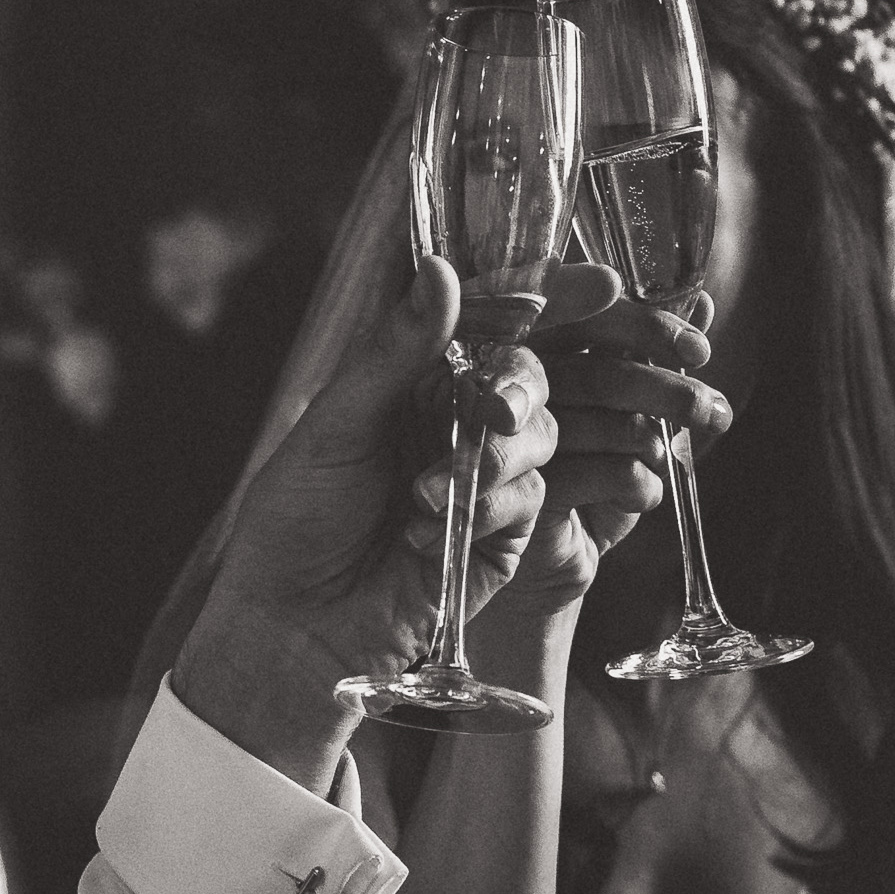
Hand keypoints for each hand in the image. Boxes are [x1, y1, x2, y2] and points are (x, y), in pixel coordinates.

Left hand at [171, 258, 605, 789]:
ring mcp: (486, 477)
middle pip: (529, 379)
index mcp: (415, 378)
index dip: (545, 299)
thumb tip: (441, 267)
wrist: (295, 626)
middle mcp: (456, 419)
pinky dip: (488, 512)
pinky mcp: (505, 535)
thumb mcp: (337, 425)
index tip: (599, 283)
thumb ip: (397, 351)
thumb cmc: (297, 518)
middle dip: (520, 391)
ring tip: (423, 496)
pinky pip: (529, 501)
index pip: (488, 322)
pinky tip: (425, 537)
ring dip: (491, 460)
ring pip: (539, 439)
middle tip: (494, 412)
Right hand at [524, 291, 732, 566]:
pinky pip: (611, 474)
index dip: (644, 326)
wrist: (547, 558)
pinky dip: (642, 488)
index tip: (698, 348)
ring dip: (657, 448)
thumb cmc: (582, 474)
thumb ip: (651, 353)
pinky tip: (635, 497)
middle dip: (669, 393)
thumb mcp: (623, 410)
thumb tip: (704, 304)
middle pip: (602, 374)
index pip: (586, 321)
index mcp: (532, 351)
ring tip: (659, 464)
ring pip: (613, 427)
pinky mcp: (527, 491)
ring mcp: (512, 442)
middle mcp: (511, 389)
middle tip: (715, 412)